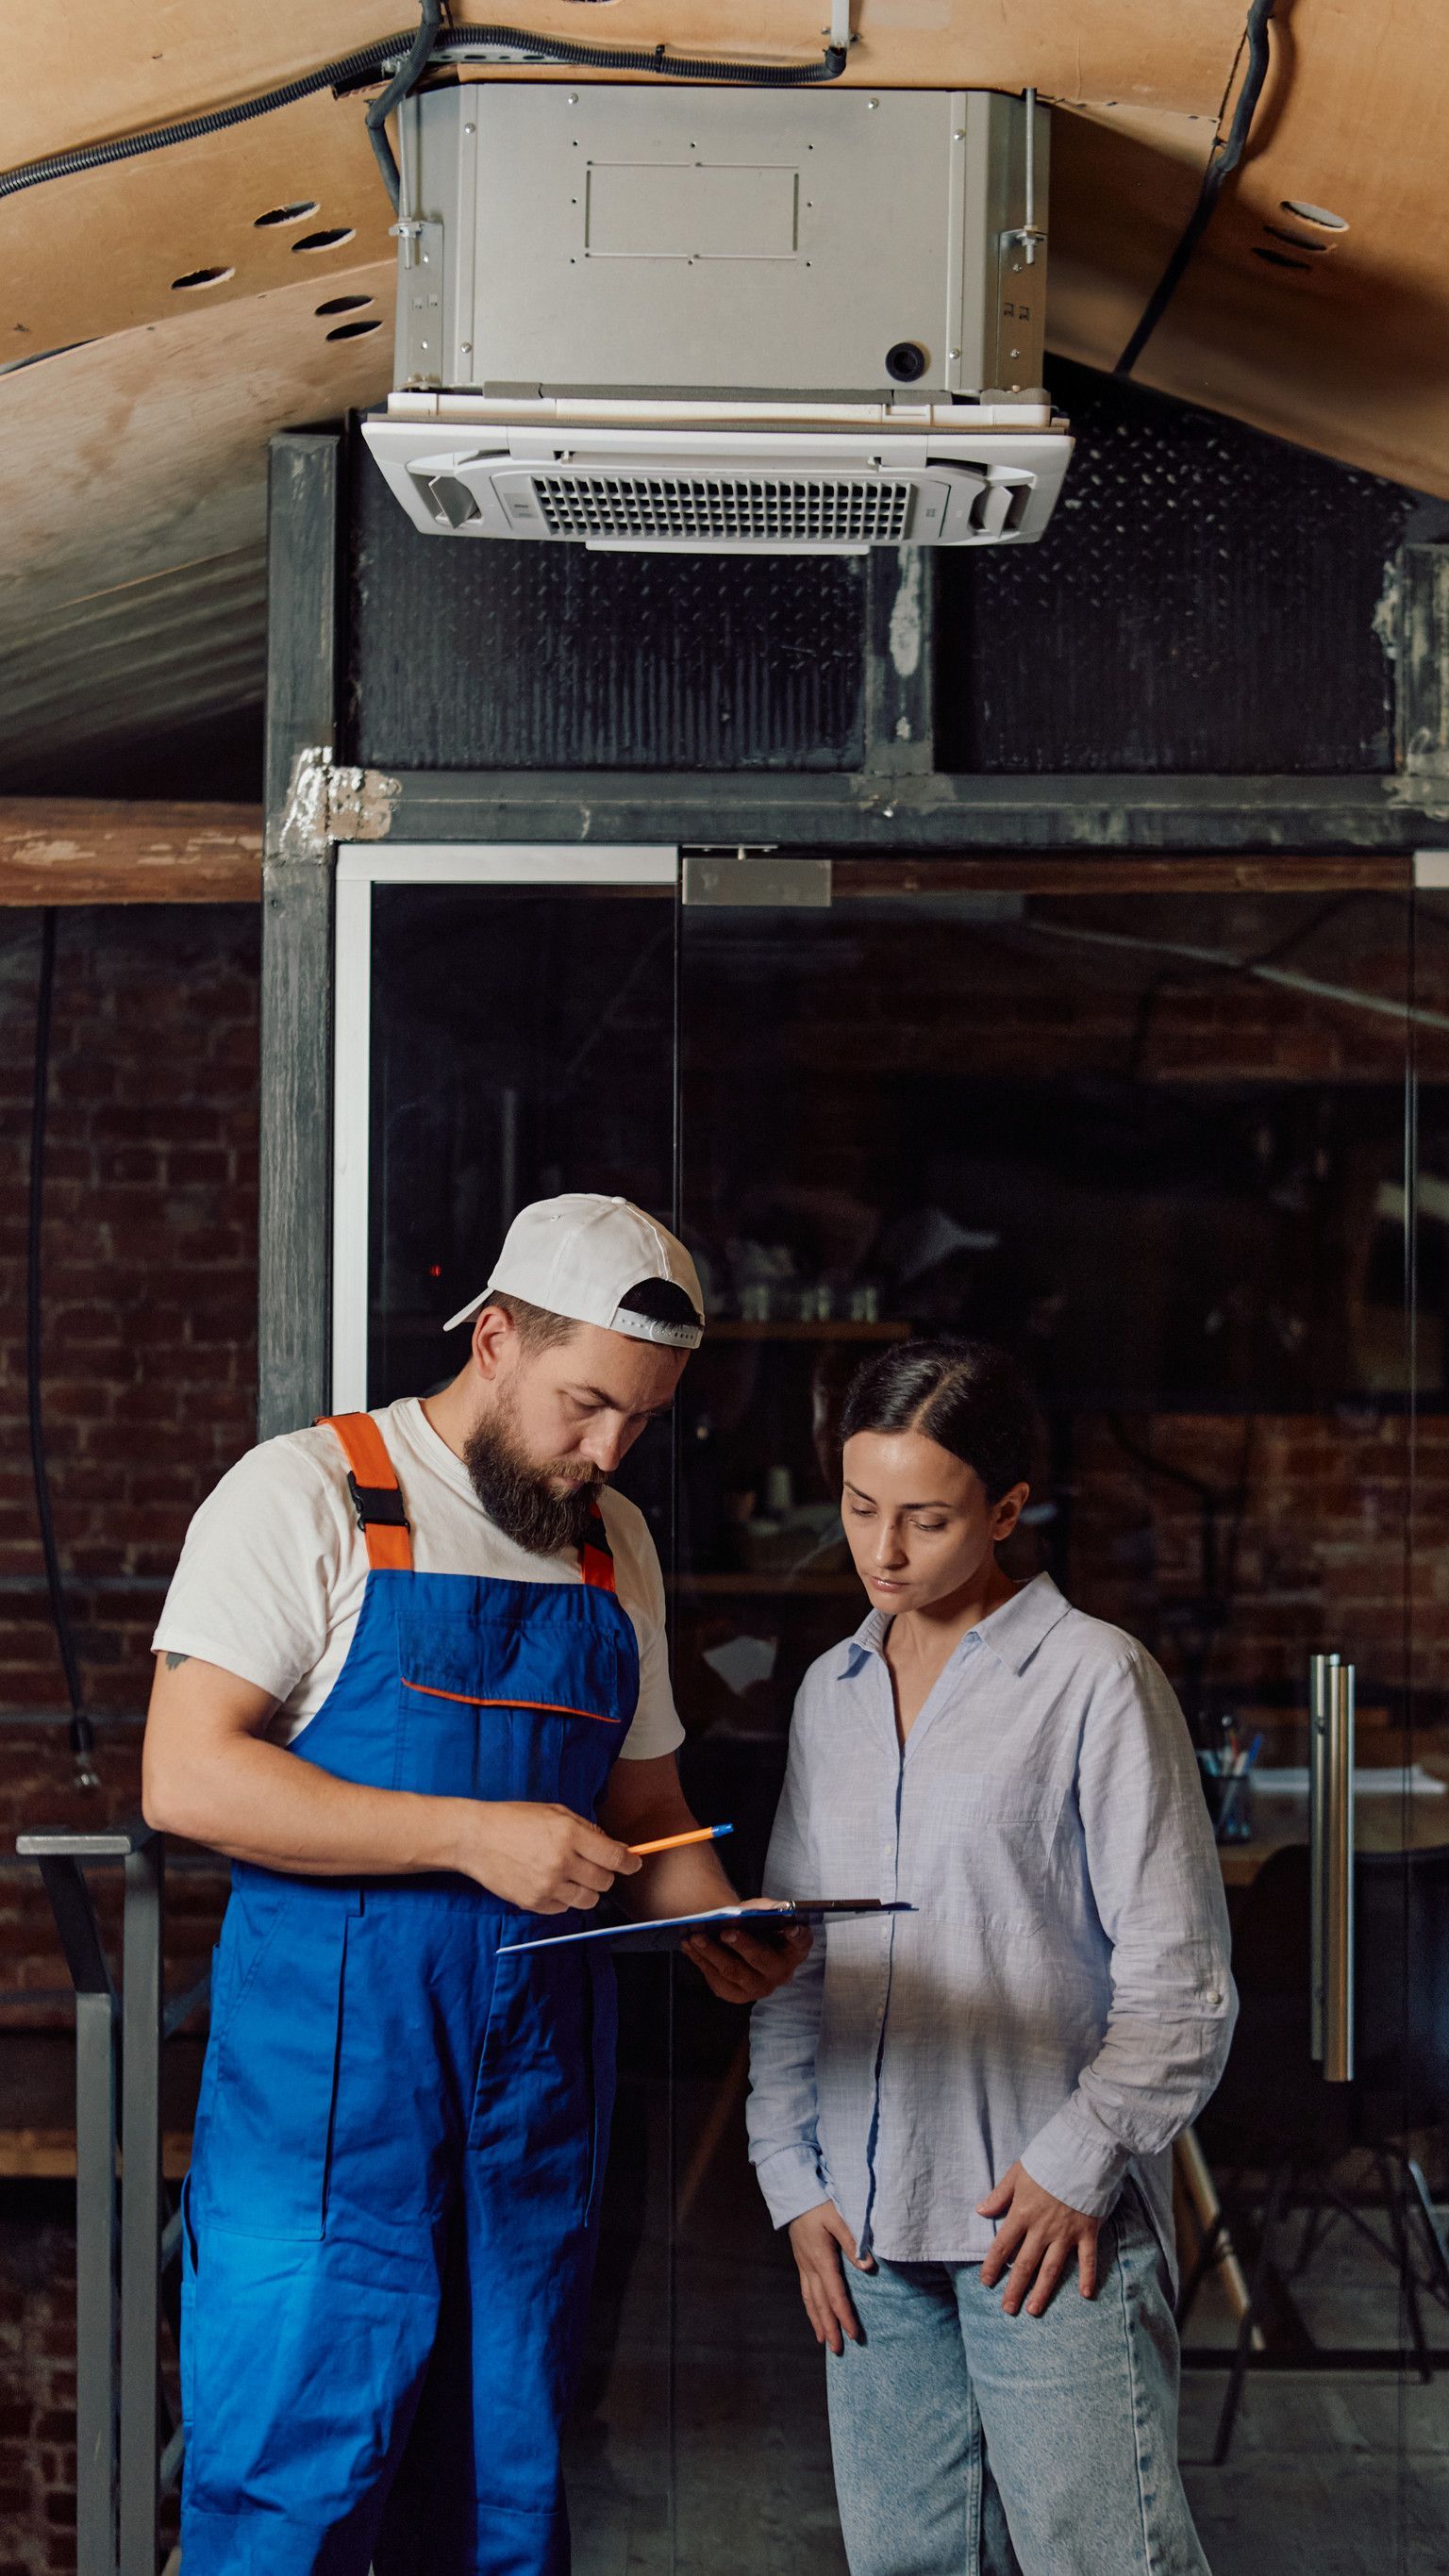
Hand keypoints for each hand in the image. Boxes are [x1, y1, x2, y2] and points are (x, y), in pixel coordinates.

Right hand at [456, 1802, 640, 1914]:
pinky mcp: (533, 1903)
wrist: (475, 1838)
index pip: (614, 1857)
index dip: (629, 1862)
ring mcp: (547, 1885)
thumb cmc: (514, 1820)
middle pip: (604, 1881)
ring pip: (588, 1900)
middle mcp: (561, 1862)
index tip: (633, 1863)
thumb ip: (587, 1829)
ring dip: (588, 1889)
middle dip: (606, 1873)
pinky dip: (565, 1898)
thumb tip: (615, 1847)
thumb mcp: (554, 1812)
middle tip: (594, 1865)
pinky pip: (564, 1908)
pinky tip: (552, 1882)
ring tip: (573, 1875)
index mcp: (569, 1834)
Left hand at [681, 1912, 811, 2002]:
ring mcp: (760, 1988)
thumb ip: (767, 1908)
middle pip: (760, 1959)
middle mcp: (782, 1972)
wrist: (740, 1944)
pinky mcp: (738, 1996)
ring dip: (711, 1953)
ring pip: (733, 1971)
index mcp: (795, 1949)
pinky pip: (717, 1981)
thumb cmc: (756, 1927)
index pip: (801, 1941)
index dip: (797, 1935)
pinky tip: (689, 1947)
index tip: (790, 1927)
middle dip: (741, 1944)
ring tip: (695, 1937)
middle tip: (724, 1931)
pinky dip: (701, 1962)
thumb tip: (772, 1907)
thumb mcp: (764, 1914)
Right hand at [788, 2200, 874, 2353]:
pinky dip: (810, 2307)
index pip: (835, 2295)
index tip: (854, 2335)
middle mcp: (810, 2266)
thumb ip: (853, 2241)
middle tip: (839, 2351)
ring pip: (810, 2300)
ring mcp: (803, 2265)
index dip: (845, 2317)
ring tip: (824, 2341)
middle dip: (830, 2328)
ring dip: (818, 2322)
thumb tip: (868, 2267)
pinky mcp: (801, 2261)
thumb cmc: (819, 2202)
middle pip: (821, 2304)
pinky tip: (814, 2314)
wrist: (794, 2193)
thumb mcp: (838, 2217)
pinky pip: (805, 2290)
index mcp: (821, 2258)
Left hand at [977, 2161, 1099, 2315]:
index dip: (993, 2266)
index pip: (1002, 2246)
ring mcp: (1065, 2233)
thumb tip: (980, 2211)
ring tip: (1033, 2310)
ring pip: (1051, 2269)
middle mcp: (1042, 2229)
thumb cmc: (1047, 2161)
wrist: (1081, 2153)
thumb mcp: (1017, 2173)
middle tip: (1007, 2309)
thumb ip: (1000, 2195)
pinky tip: (1086, 2296)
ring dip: (1042, 2291)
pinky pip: (1087, 2259)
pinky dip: (1088, 2277)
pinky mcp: (1087, 2232)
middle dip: (1015, 2289)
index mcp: (1022, 2214)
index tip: (986, 2282)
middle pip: (1025, 2264)